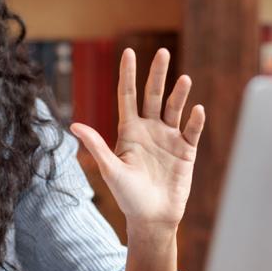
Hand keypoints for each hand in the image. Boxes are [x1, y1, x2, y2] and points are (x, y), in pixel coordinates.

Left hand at [70, 48, 204, 233]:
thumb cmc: (128, 196)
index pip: (127, 96)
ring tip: (184, 79)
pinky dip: (194, 120)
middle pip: (153, 95)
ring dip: (179, 94)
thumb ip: (97, 146)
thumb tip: (74, 125)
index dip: (128, 75)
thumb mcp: (111, 170)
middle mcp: (149, 129)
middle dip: (158, 74)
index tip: (129, 52)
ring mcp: (169, 138)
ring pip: (175, 108)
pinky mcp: (186, 151)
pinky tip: (197, 109)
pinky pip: (191, 131)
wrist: (152, 218)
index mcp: (129, 131)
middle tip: (162, 52)